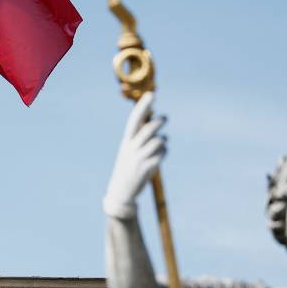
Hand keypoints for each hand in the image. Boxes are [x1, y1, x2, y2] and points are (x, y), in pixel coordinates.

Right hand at [104, 91, 166, 219]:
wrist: (121, 192)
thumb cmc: (128, 168)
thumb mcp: (129, 152)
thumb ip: (140, 138)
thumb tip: (155, 122)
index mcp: (126, 142)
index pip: (134, 120)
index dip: (143, 107)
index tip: (151, 95)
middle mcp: (131, 148)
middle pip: (149, 129)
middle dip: (159, 121)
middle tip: (165, 118)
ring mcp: (139, 158)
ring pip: (159, 141)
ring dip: (164, 141)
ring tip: (162, 145)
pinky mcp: (147, 168)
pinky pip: (162, 154)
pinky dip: (164, 153)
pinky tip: (160, 157)